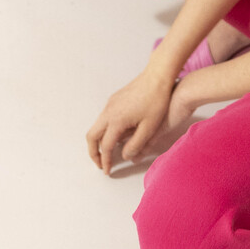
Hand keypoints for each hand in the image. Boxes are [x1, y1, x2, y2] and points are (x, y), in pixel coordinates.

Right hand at [87, 38, 178, 175]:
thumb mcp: (150, 127)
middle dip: (93, 153)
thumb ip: (136, 144)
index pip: (106, 146)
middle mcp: (108, 112)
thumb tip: (125, 157)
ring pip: (96, 127)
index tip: (107, 171)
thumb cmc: (157, 101)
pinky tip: (116, 137)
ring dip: (98, 142)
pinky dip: (103, 132)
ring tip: (106, 153)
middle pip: (92, 137)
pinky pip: (103, 119)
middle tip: (100, 164)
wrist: (157, 77)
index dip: (106, 161)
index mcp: (116, 120)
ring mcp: (109, 105)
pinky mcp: (114, 100)